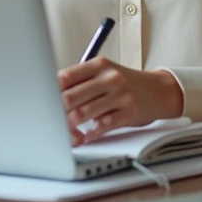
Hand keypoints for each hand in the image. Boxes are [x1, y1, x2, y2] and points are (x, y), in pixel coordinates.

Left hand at [58, 57, 183, 144]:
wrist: (159, 90)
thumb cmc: (126, 83)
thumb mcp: (105, 73)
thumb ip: (82, 80)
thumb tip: (50, 93)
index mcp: (99, 65)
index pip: (66, 76)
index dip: (50, 90)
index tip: (42, 101)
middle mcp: (110, 78)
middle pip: (71, 96)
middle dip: (56, 111)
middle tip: (47, 120)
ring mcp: (120, 95)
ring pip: (84, 112)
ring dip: (70, 126)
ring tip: (63, 133)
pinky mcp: (129, 113)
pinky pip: (103, 126)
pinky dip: (90, 134)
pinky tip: (83, 137)